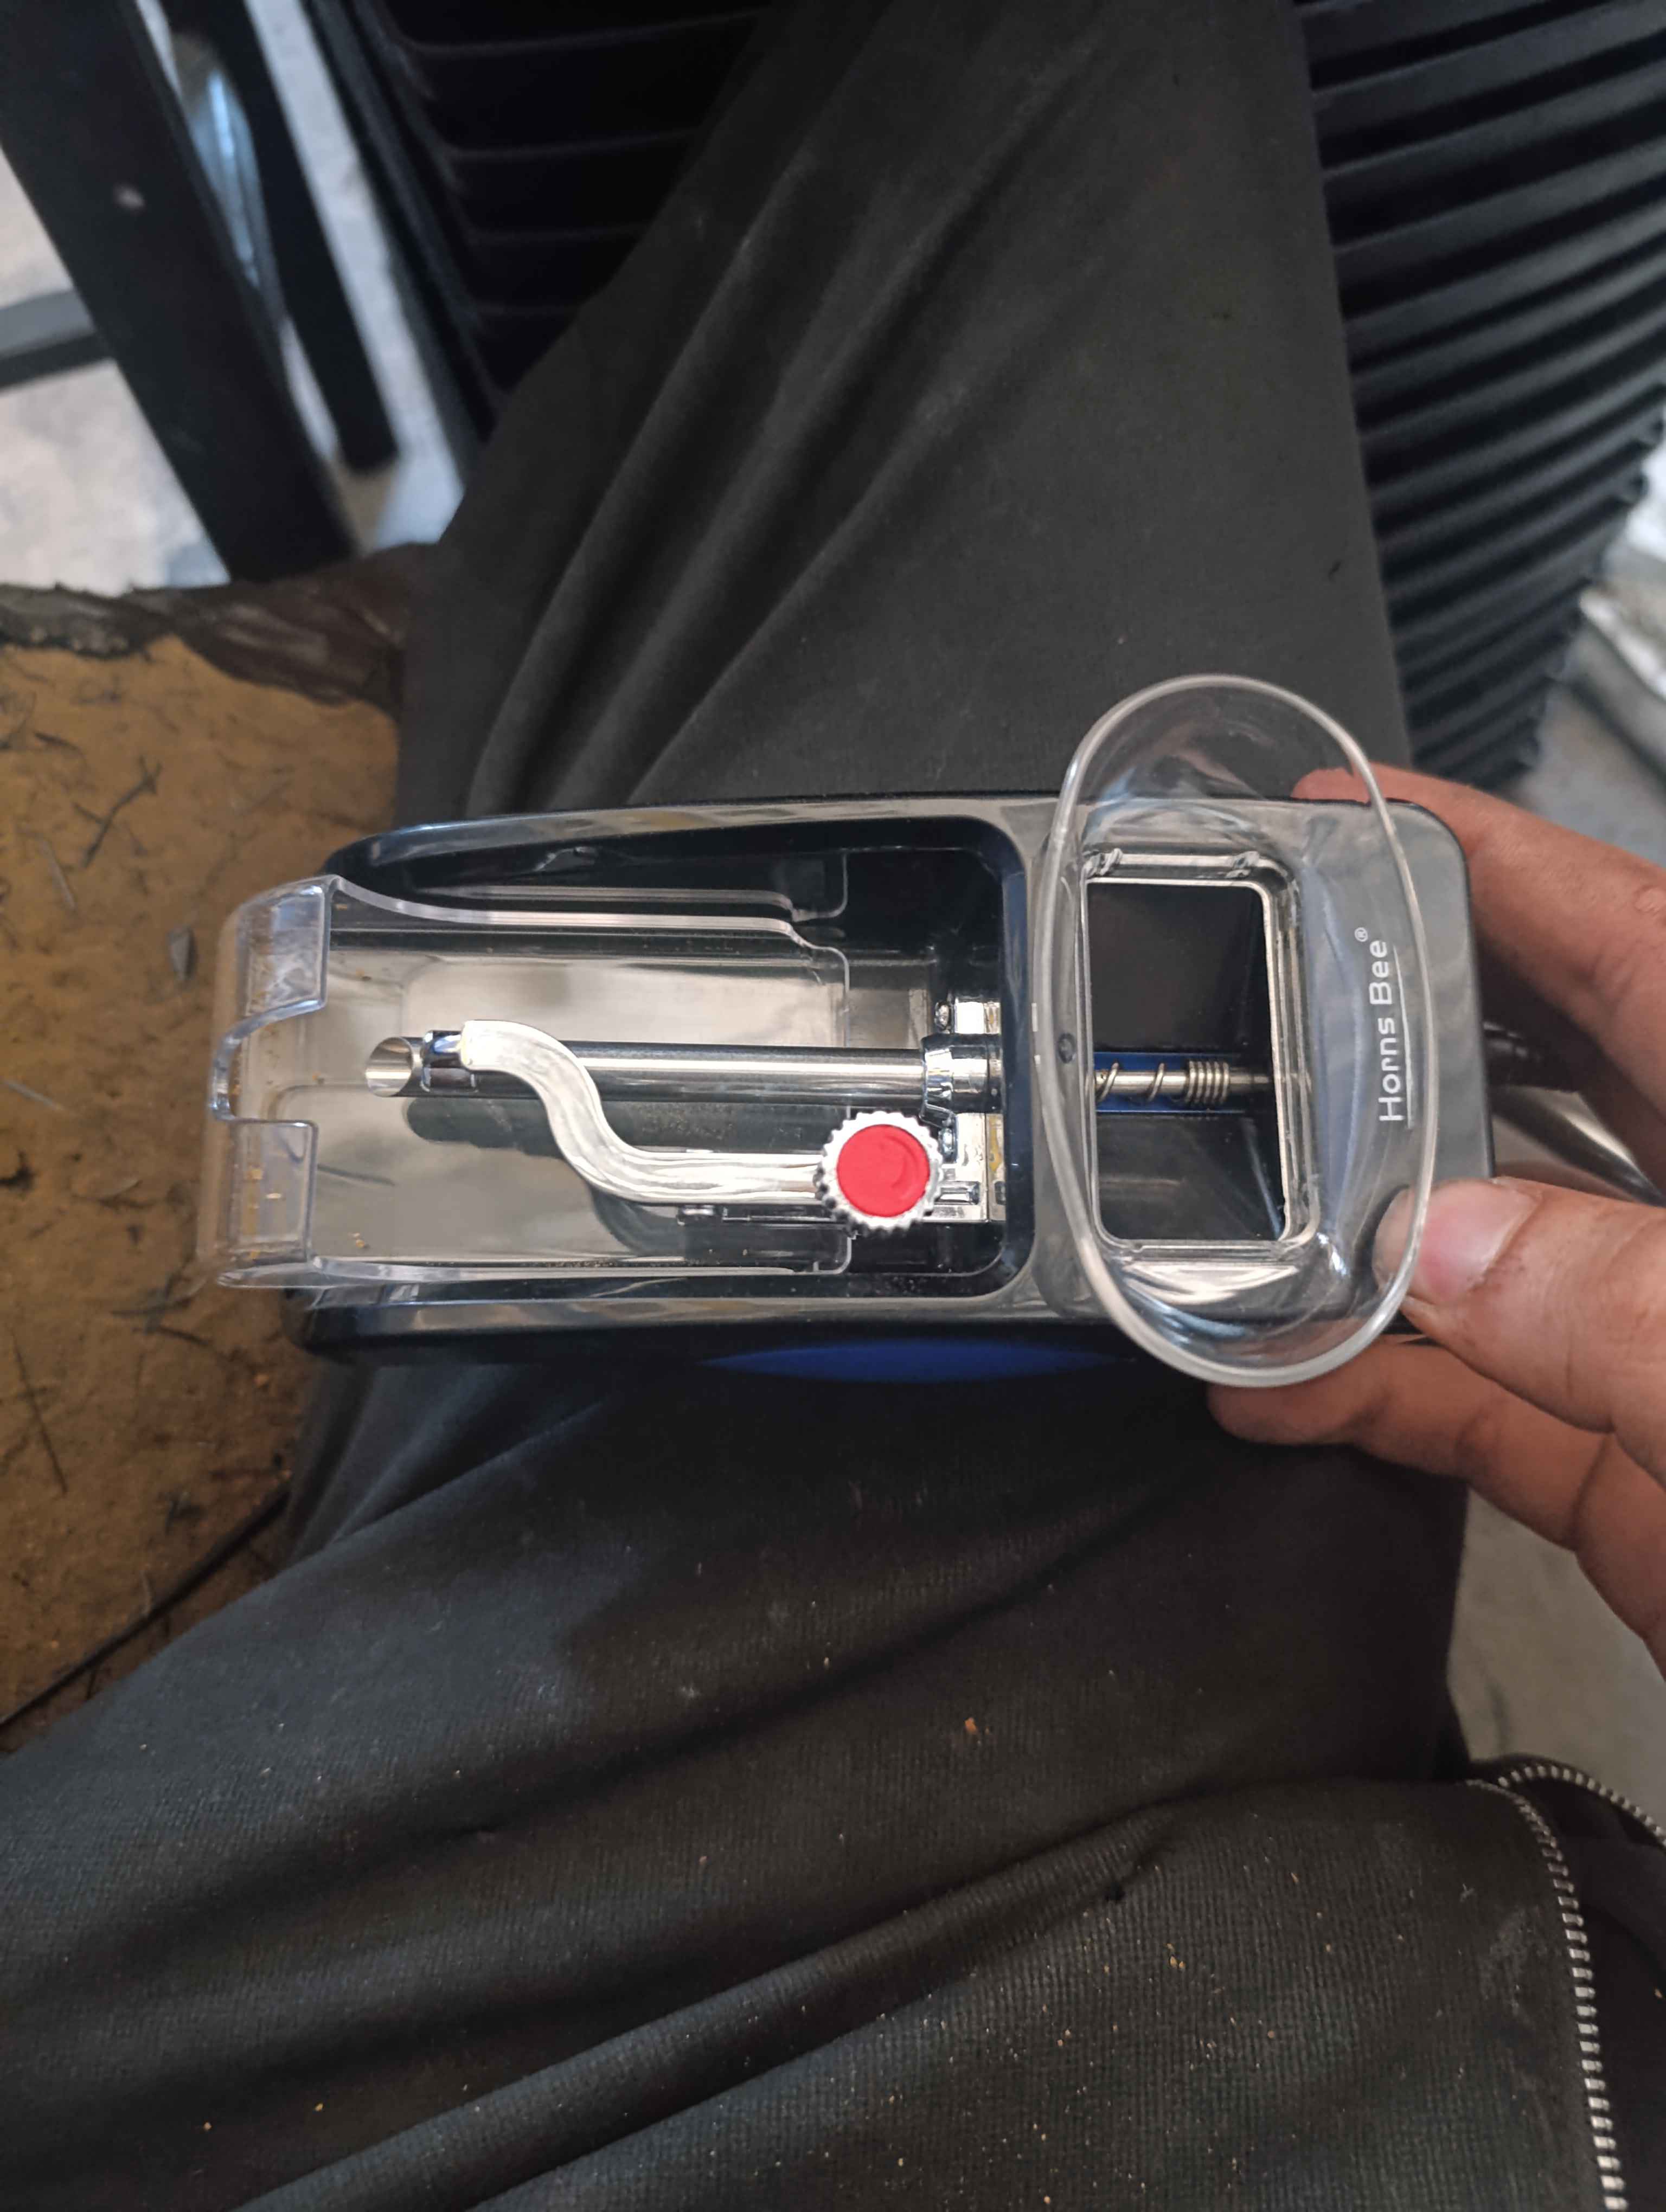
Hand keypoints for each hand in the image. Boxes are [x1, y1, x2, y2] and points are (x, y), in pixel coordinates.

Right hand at [1211, 767, 1665, 1670]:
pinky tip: (1274, 1392)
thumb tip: (1456, 1251)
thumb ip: (1640, 1316)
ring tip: (1219, 1232)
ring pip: (1488, 1260)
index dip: (1492, 862)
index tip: (1357, 817)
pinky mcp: (1639, 1472)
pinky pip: (1478, 1408)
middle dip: (1387, 1050)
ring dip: (1349, 1254)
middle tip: (1251, 1018)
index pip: (1636, 942)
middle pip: (1539, 1087)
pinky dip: (1369, 1400)